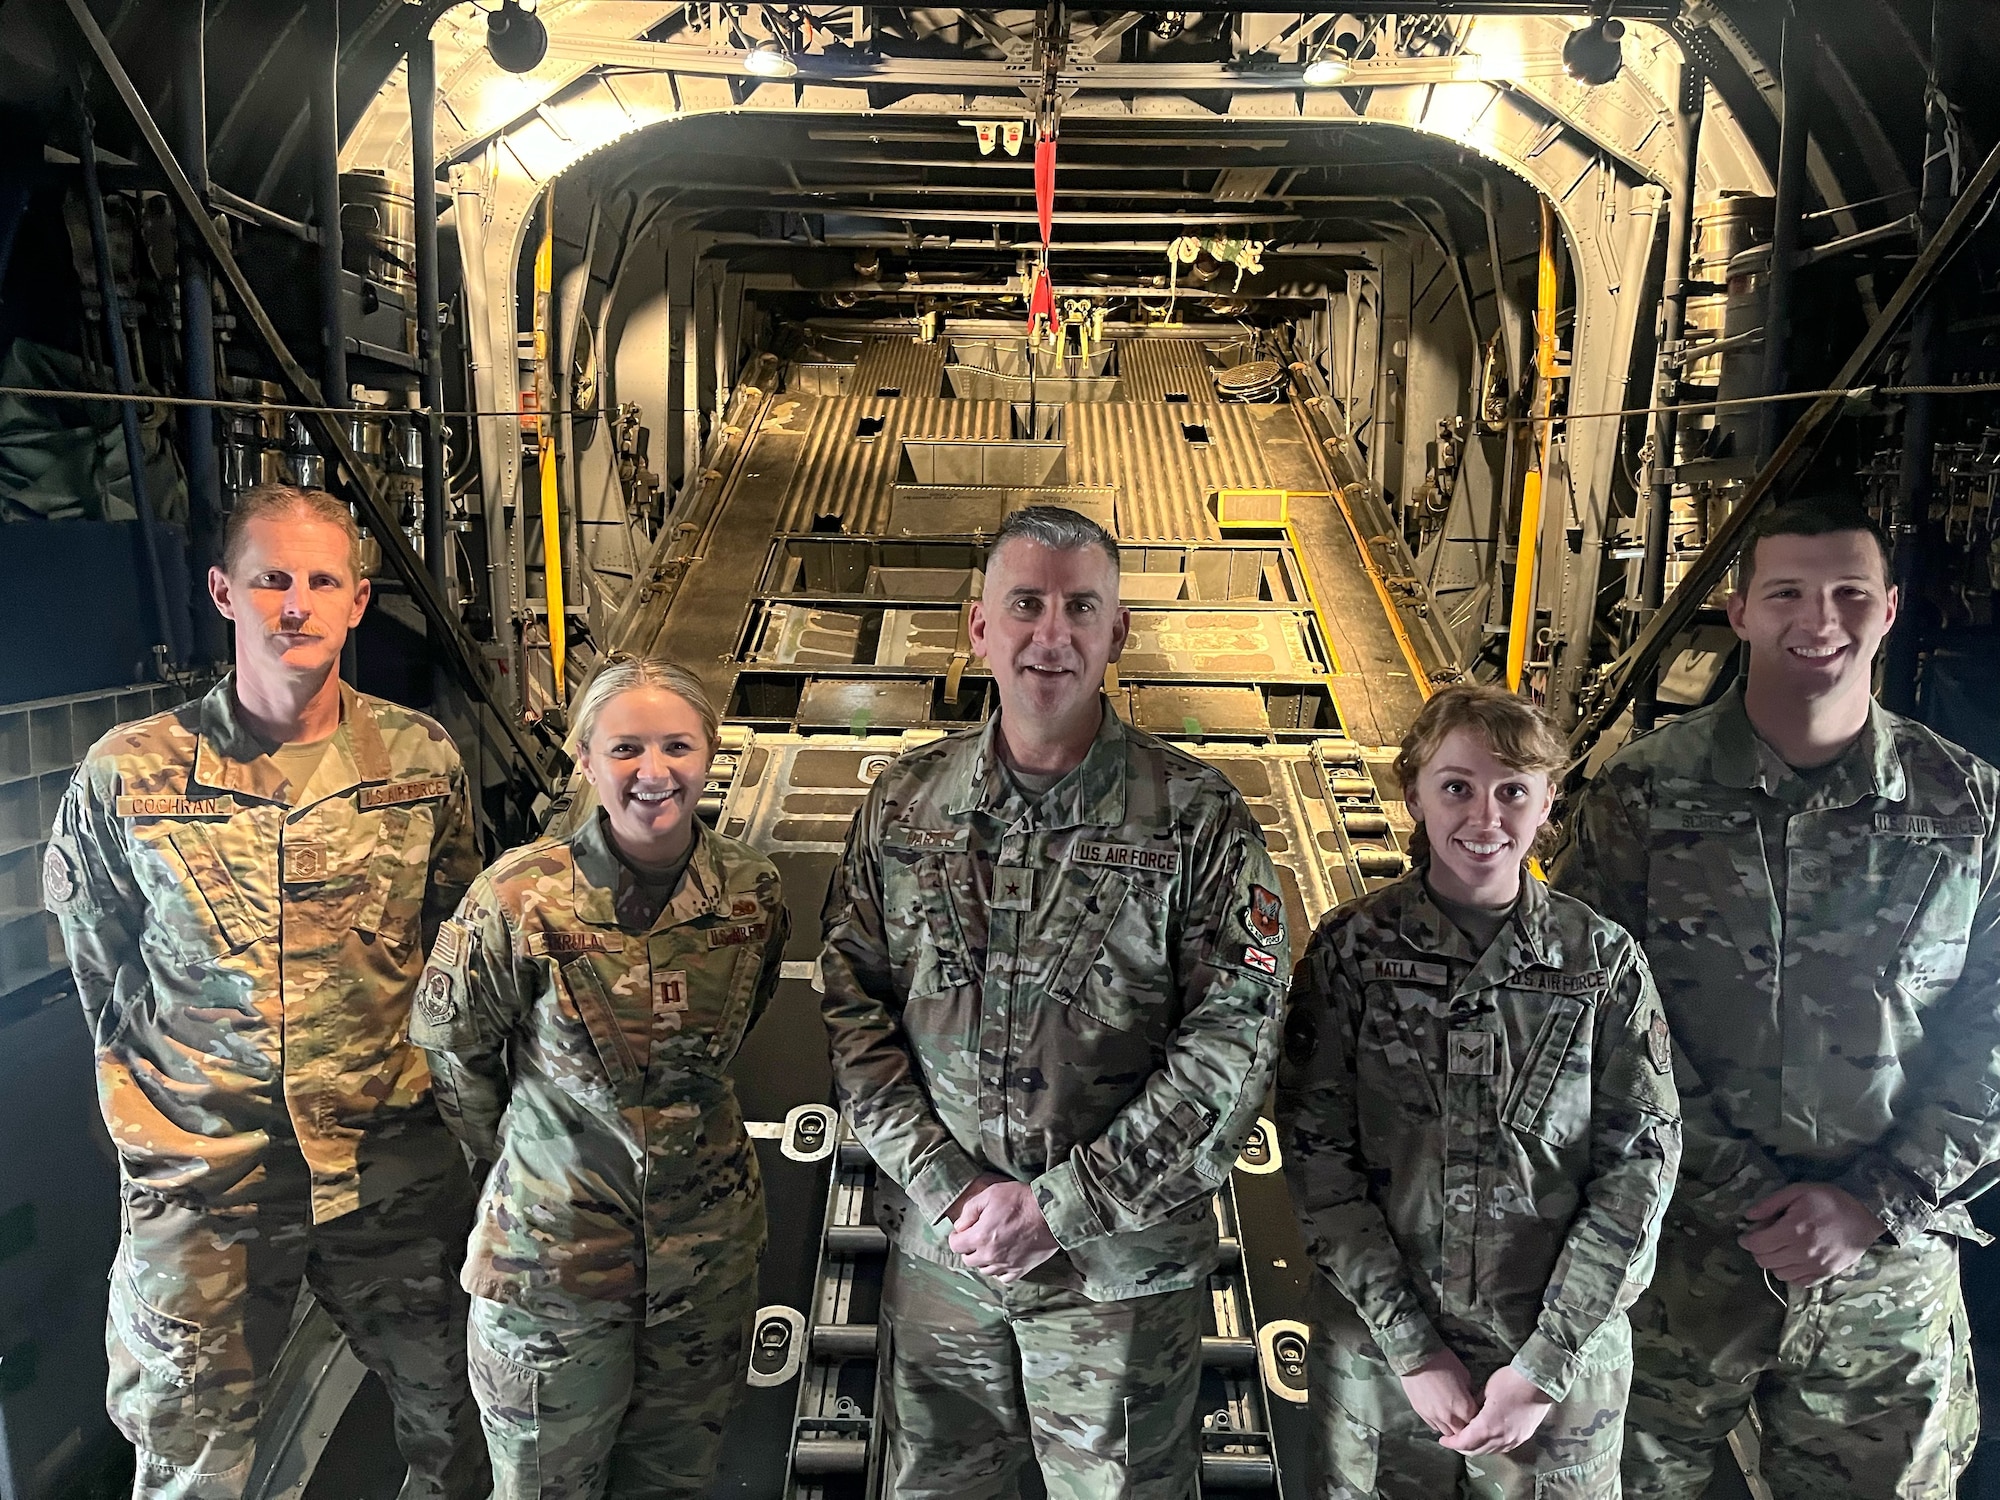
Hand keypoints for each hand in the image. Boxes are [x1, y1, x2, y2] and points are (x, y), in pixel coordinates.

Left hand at [946, 1177, 1058, 1281]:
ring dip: (984, 1260)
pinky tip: (1003, 1258)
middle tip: (977, 1237)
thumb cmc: (1021, 1200)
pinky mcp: (1021, 1269)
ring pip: (985, 1270)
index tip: (962, 1231)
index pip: (956, 1246)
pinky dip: (1000, 1270)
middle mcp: (990, 1255)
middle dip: (969, 1249)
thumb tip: (960, 1225)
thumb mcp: (991, 1194)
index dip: (956, 1237)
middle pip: (969, 1260)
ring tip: (991, 1246)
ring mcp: (1006, 1265)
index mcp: (980, 1237)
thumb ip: (970, 1210)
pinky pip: (1003, 1278)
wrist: (1050, 1213)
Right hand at [1398, 1349, 1479, 1438]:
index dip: (1477, 1418)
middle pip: (1462, 1432)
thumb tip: (1469, 1399)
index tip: (1476, 1413)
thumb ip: (1469, 1392)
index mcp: (1464, 1407)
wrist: (1416, 1357)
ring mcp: (1434, 1417)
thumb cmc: (1443, 1362)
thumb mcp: (1464, 1375)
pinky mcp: (1421, 1413)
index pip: (1476, 1423)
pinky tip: (1441, 1414)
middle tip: (1465, 1418)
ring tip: (1452, 1417)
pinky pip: (1434, 1426)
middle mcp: (1450, 1417)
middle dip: (1465, 1426)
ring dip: (1451, 1427)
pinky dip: (1439, 1423)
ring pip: (1447, 1432)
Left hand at [1439, 1366, 1554, 1455]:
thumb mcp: (1486, 1390)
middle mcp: (1501, 1438)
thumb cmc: (1510, 1381)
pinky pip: (1503, 1447)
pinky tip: (1486, 1438)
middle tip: (1453, 1441)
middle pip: (1476, 1451)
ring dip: (1477, 1448)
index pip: (1465, 1443)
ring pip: (1490, 1451)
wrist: (1539, 1382)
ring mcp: (1514, 1440)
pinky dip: (1491, 1446)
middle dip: (1462, 1447)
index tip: (1443, 1440)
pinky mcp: (1523, 1437)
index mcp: (1488, 1426)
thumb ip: (1474, 1405)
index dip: (1452, 1443)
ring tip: (1468, 1440)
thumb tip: (1468, 1412)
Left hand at [1739, 1182, 1886, 1285]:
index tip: (1746, 1235)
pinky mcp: (1826, 1274)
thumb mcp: (1797, 1191)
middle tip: (1762, 1240)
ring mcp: (1815, 1266)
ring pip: (1779, 1274)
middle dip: (1758, 1251)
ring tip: (1778, 1249)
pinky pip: (1799, 1282)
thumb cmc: (1830, 1200)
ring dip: (1773, 1263)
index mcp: (1793, 1230)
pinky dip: (1790, 1273)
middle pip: (1765, 1261)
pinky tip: (1792, 1260)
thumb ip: (1770, 1204)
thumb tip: (1748, 1217)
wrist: (1866, 1215)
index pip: (1758, 1245)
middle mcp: (1802, 1252)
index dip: (1746, 1240)